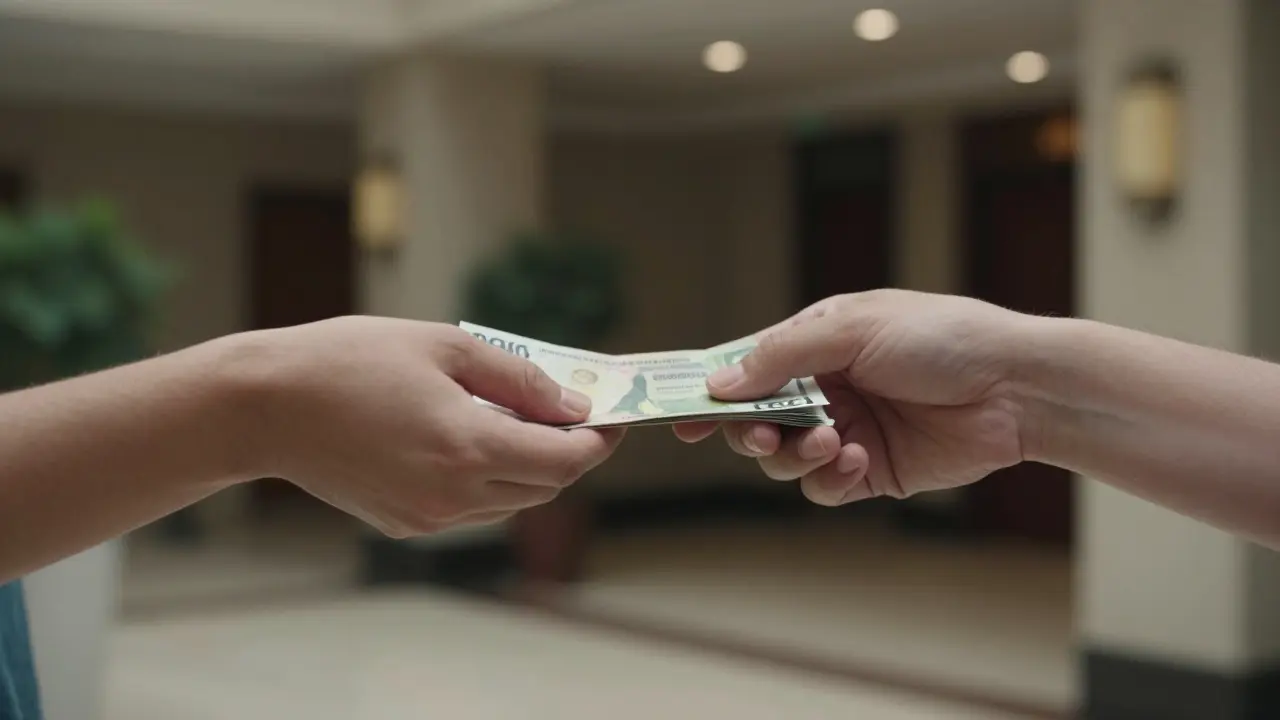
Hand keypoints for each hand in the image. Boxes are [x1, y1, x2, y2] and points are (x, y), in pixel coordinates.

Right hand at [241, 317, 623, 537]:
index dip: (597, 441)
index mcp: (468, 448)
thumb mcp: (444, 347)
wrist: (265, 407)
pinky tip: (466, 438)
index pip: (565, 462)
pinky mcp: (405, 524)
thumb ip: (517, 379)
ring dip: (526, 467)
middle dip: (566, 453)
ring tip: (512, 418)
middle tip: (567, 412)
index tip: (610, 418)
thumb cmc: (348, 361)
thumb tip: (570, 404)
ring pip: (509, 502)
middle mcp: (453, 495)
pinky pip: (470, 509)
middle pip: (544, 487)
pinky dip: (486, 480)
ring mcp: (427, 517)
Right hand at [674, 290, 1034, 505]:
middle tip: (765, 434)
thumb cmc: (942, 337)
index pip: (747, 370)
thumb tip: (720, 383)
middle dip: (753, 431)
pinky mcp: (871, 471)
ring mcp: (846, 432)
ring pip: (784, 460)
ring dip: (796, 454)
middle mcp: (824, 389)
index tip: (681, 416)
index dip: (712, 393)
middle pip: (756, 421)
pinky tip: (857, 459)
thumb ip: (782, 356)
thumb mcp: (853, 328)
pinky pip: (824, 488)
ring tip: (833, 440)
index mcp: (815, 346)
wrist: (1015, 387)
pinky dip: (830, 479)